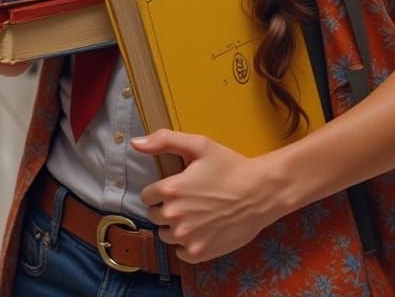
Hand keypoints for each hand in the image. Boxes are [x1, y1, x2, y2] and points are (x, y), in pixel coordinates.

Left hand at [134, 131, 282, 262]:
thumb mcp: (199, 144)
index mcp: (170, 189)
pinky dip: (187, 243)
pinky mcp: (199, 252)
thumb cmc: (230, 166)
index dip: (160, 190)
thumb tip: (135, 142)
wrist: (259, 193)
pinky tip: (201, 229)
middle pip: (155, 216)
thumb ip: (165, 140)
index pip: (147, 196)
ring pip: (166, 235)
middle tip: (189, 199)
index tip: (177, 187)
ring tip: (196, 214)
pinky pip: (180, 252)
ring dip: (175, 226)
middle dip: (166, 207)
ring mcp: (186, 237)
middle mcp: (174, 216)